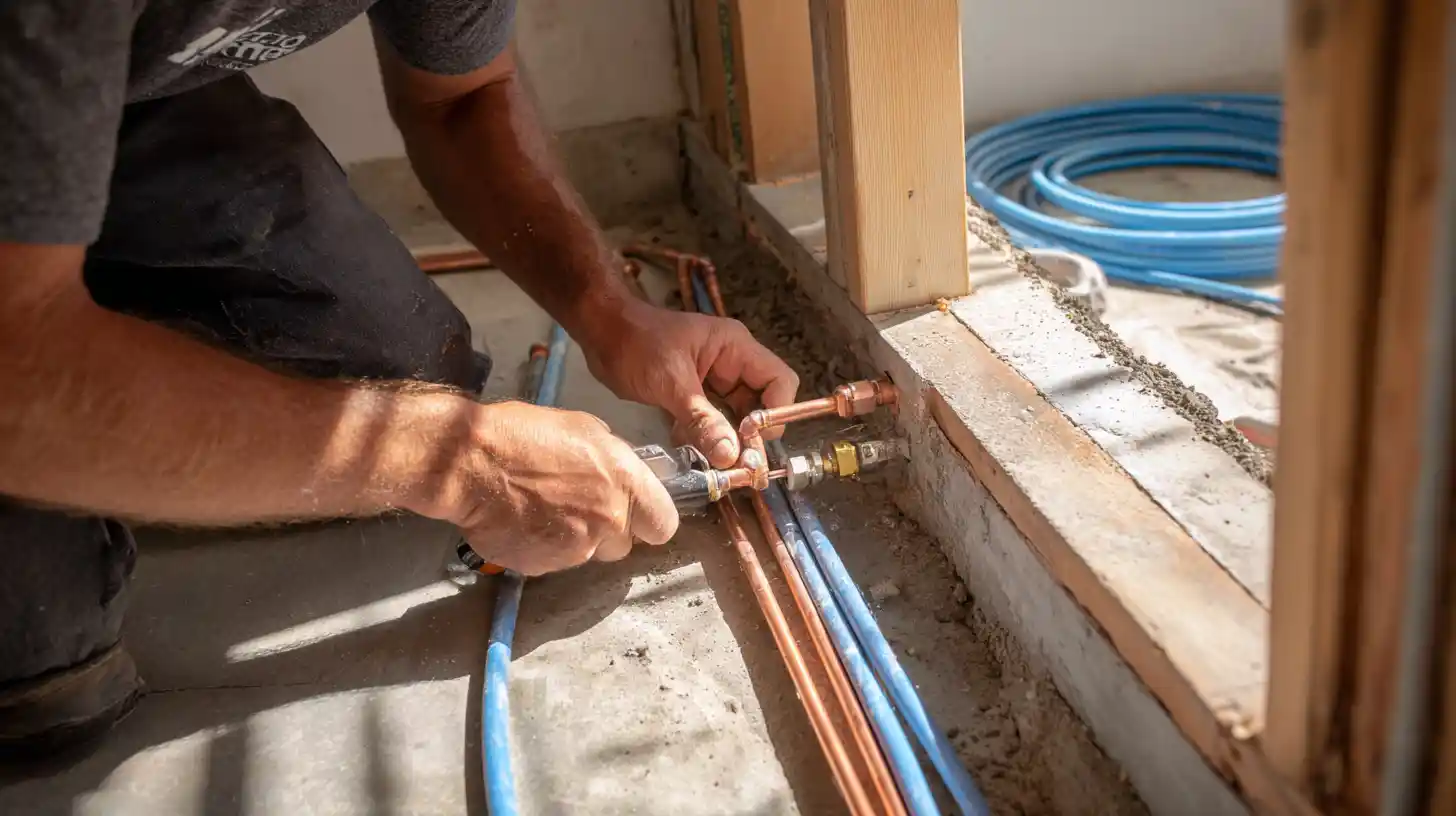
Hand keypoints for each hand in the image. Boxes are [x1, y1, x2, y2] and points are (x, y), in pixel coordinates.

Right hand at [401, 396, 677, 575]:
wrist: (467, 462)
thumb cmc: (522, 434)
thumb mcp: (583, 428)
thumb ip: (613, 460)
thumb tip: (621, 477)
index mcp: (625, 481)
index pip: (664, 524)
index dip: (649, 521)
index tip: (637, 516)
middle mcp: (607, 520)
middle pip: (624, 545)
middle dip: (606, 531)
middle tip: (577, 506)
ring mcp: (575, 549)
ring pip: (586, 553)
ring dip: (572, 538)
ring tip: (540, 508)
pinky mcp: (543, 567)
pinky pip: (552, 562)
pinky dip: (541, 547)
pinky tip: (521, 521)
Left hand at [579, 300, 799, 467]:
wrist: (599, 332)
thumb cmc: (635, 343)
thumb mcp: (671, 382)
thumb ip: (702, 419)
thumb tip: (731, 456)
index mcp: (735, 348)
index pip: (779, 381)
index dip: (776, 412)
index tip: (752, 439)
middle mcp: (731, 364)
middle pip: (761, 404)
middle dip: (751, 435)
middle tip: (738, 466)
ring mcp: (713, 380)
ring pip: (735, 418)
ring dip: (726, 440)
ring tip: (714, 463)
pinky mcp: (694, 395)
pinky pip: (711, 422)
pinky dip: (704, 437)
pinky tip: (690, 448)